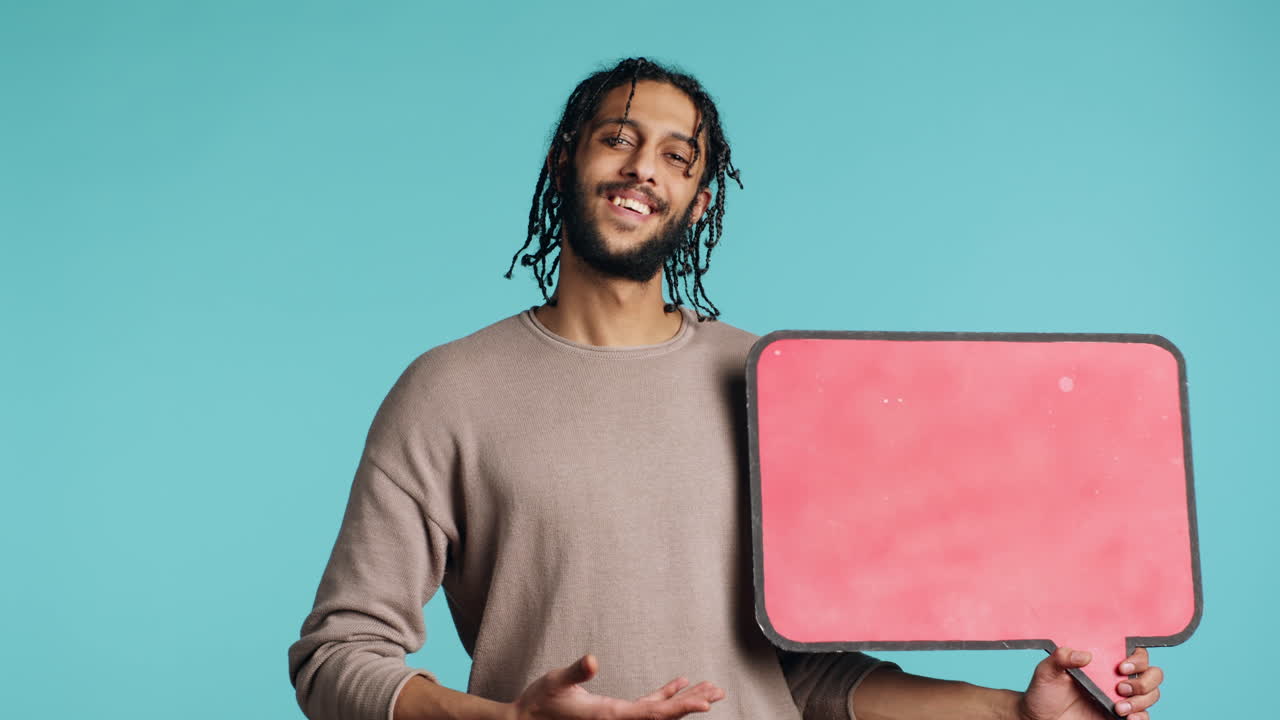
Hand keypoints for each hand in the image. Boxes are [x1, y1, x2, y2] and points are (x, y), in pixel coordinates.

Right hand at [510, 654, 725, 719]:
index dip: (680, 708)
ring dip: (684, 699)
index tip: (704, 703)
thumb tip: (592, 660)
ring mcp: (618, 718)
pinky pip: (647, 706)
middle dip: (692, 703)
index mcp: (609, 716)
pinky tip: (679, 683)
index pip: (653, 714)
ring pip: (659, 711)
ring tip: (710, 688)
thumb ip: (575, 672)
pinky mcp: (614, 712)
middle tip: (719, 691)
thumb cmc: (539, 702)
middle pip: (663, 715)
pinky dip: (664, 695)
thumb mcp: (556, 682)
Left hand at [1018, 647, 1163, 719]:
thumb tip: (1084, 656)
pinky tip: (1128, 718)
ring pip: (1152, 695)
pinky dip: (1142, 717)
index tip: (1120, 666)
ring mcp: (1122, 699)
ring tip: (1118, 708)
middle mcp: (1117, 679)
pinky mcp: (1120, 718)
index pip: (1135, 653)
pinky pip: (1144, 716)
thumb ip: (1061, 658)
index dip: (1137, 657)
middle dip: (1144, 681)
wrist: (1040, 719)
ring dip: (1141, 700)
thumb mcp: (1047, 671)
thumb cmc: (1044, 691)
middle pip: (1153, 674)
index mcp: (1103, 662)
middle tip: (1120, 688)